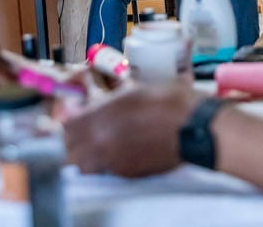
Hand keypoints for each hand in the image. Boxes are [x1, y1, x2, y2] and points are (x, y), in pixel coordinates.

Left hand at [62, 82, 199, 176]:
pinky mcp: (129, 174)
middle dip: (73, 139)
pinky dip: (106, 163)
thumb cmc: (171, 102)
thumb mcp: (137, 88)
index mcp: (102, 115)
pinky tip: (119, 152)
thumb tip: (98, 96)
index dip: (68, 119)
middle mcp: (102, 141)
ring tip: (98, 144)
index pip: (66, 125)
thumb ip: (112, 94)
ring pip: (84, 164)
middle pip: (70, 147)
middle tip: (83, 130)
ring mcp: (114, 161)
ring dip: (85, 155)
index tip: (75, 114)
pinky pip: (106, 171)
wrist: (196, 128)